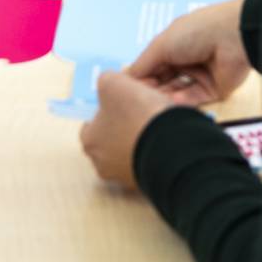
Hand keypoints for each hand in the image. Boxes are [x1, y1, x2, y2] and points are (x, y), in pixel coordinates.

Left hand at [79, 70, 177, 187]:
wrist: (171, 145)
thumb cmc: (137, 115)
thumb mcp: (114, 82)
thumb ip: (105, 81)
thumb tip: (108, 84)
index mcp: (90, 142)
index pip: (91, 124)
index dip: (107, 108)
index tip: (121, 101)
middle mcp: (104, 164)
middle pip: (111, 138)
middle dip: (125, 124)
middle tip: (141, 109)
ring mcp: (127, 175)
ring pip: (132, 150)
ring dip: (142, 136)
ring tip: (158, 120)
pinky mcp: (149, 180)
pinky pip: (150, 160)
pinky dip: (157, 148)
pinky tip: (167, 134)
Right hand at [124, 0, 250, 105]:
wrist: (234, 36)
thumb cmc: (195, 32)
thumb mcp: (162, 44)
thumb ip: (143, 64)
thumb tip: (126, 79)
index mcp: (174, 45)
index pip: (152, 66)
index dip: (141, 78)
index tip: (127, 92)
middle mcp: (186, 60)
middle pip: (163, 81)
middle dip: (152, 90)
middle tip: (140, 101)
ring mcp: (200, 76)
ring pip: (177, 92)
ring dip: (165, 97)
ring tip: (154, 103)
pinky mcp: (213, 90)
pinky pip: (194, 99)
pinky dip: (183, 101)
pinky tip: (172, 103)